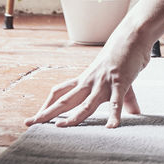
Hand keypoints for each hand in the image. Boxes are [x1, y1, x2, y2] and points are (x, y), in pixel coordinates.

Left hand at [25, 25, 151, 129]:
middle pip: (64, 100)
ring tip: (60, 127)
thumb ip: (125, 99)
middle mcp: (90, 82)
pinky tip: (111, 127)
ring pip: (85, 104)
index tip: (37, 116)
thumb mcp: (119, 79)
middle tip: (29, 123)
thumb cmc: (124, 56)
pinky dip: (113, 115)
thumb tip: (134, 113)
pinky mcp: (120, 83)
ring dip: (72, 117)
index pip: (60, 92)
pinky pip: (116, 102)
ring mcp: (103, 83)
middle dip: (46, 112)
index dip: (47, 104)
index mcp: (86, 79)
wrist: (133, 36)